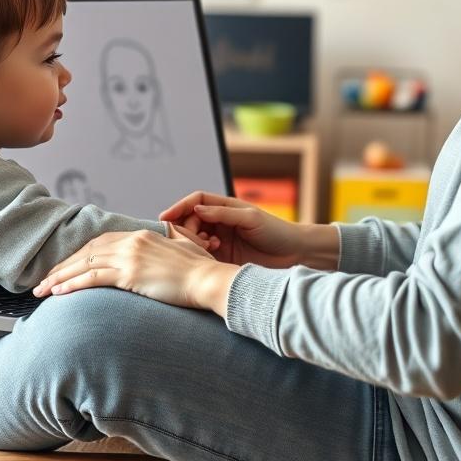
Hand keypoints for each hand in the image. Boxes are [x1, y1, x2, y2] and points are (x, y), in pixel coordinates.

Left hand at [32, 226, 239, 314]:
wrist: (208, 280)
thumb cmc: (200, 271)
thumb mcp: (181, 251)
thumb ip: (166, 247)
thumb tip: (160, 252)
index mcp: (142, 235)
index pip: (100, 243)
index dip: (79, 256)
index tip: (65, 268)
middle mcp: (132, 241)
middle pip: (87, 252)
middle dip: (62, 266)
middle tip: (44, 280)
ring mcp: (130, 256)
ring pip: (84, 264)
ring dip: (59, 277)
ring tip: (42, 290)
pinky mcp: (130, 273)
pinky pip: (92, 278)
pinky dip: (72, 284)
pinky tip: (58, 293)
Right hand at [160, 191, 306, 269]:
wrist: (294, 254)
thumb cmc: (276, 231)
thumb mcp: (250, 218)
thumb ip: (222, 213)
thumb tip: (196, 210)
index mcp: (226, 207)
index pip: (196, 202)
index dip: (179, 207)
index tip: (165, 217)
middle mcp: (220, 222)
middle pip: (190, 220)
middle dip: (186, 227)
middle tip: (193, 238)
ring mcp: (220, 240)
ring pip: (194, 238)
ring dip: (193, 241)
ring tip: (206, 247)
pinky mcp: (222, 258)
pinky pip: (202, 255)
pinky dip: (200, 254)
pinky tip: (210, 256)